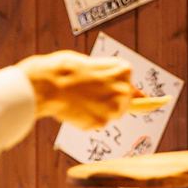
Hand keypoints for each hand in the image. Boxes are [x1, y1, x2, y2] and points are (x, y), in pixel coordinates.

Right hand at [17, 50, 136, 128]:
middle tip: (86, 91)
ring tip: (79, 98)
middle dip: (107, 97)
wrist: (44, 85)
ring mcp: (113, 108)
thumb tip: (142, 97)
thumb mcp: (90, 63)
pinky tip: (74, 108)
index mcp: (123, 70)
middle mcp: (124, 90)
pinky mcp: (101, 123)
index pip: (126, 81)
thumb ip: (112, 77)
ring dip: (98, 109)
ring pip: (111, 113)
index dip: (108, 81)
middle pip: (123, 100)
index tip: (95, 81)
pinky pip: (97, 122)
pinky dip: (87, 118)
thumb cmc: (64, 70)